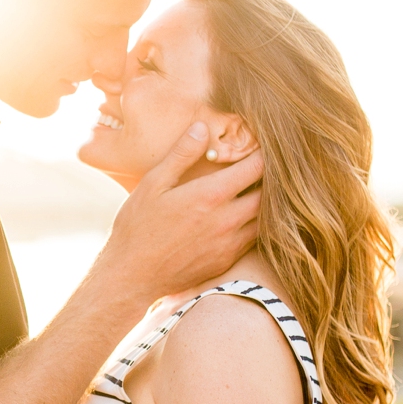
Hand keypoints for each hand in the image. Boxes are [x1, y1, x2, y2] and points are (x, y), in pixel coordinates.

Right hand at [100, 124, 262, 302]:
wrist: (132, 276)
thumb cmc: (137, 227)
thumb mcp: (153, 184)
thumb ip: (181, 155)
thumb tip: (202, 127)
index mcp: (210, 195)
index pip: (256, 167)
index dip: (264, 153)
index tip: (262, 143)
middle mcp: (228, 220)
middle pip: (268, 193)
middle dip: (270, 177)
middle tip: (265, 165)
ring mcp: (230, 243)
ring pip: (266, 218)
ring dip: (265, 202)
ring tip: (256, 188)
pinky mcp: (227, 260)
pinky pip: (254, 238)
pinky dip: (255, 224)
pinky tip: (243, 216)